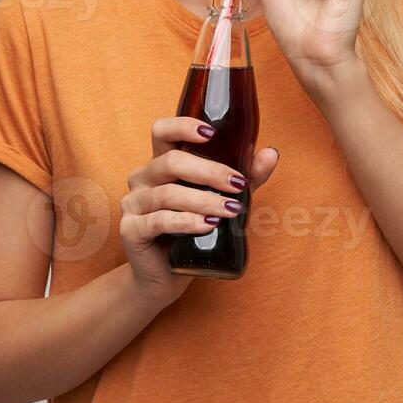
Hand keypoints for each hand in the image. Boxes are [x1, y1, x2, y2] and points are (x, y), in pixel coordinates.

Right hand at [121, 117, 279, 307]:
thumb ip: (245, 177)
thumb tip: (271, 153)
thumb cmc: (191, 232)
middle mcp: (142, 179)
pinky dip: (185, 222)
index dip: (182, 126)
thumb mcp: (221, 199)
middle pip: (171, 162)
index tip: (210, 133)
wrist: (164, 276)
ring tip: (231, 211)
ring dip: (203, 200)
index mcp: (160, 164)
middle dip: (209, 171)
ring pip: (168, 194)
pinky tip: (206, 226)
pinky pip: (159, 221)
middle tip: (237, 184)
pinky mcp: (131, 229)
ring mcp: (132, 204)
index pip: (161, 131)